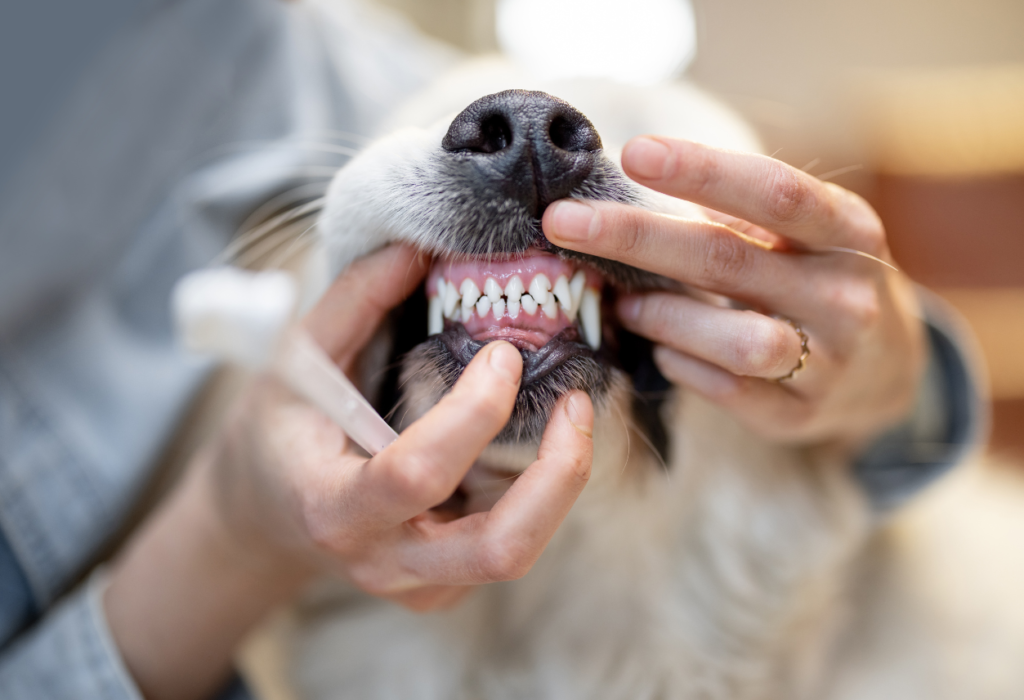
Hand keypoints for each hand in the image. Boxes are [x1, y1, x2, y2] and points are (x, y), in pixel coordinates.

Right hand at [106, 245, 593, 699]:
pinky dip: (539, 493)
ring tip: (573, 415)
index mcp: (333, 507)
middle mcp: (383, 561)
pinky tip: (534, 444)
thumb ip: (354, 302)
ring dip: (561, 483)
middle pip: (499, 549)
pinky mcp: (446, 587)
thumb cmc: (280, 432)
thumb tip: (417, 247)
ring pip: (518, 553)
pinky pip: (510, 545)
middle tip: (577, 403)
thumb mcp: (296, 361)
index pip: (416, 474)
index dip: (473, 412)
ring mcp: (420, 585)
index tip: (503, 353)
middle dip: (558, 475)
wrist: (267, 515)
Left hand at [543, 136, 925, 448]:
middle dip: (636, 238)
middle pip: (728, 260)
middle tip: (563, 222)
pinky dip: (681, 366)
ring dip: (662, 317)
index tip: (633, 153)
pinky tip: (660, 350)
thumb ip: (739, 213)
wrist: (889, 370)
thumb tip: (635, 182)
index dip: (703, 171)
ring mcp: (829, 363)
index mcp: (849, 232)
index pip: (774, 192)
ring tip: (623, 303)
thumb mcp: (805, 235)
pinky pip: (727, 391)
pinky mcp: (800, 415)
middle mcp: (847, 295)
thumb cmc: (820, 279)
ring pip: (734, 340)